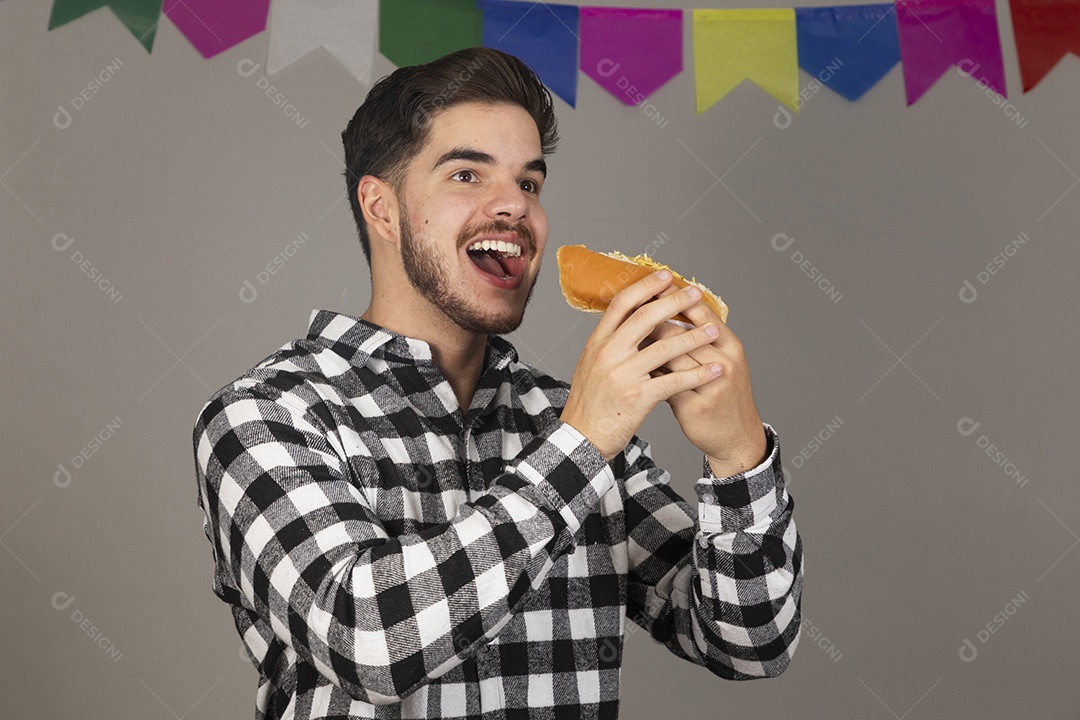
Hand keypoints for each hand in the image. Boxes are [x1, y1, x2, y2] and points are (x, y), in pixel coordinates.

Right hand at [560, 270, 724, 460]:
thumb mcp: (591, 366)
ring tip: (714, 330)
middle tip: (696, 293)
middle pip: (646, 317)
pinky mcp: (637, 397)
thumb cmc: (589, 404)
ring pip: (665, 347)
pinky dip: (698, 374)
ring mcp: (622, 374)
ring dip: (694, 337)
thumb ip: (610, 343)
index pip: (622, 304)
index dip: (645, 287)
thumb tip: (630, 320)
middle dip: (674, 302)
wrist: (581, 438)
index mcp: (597, 342)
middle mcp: (608, 353)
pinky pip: (674, 380)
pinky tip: (714, 370)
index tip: (665, 276)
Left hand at [642, 285, 766, 476]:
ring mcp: (712, 385)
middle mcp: (726, 362)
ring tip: (628, 335)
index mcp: (731, 345)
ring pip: (673, 356)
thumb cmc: (723, 393)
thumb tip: (667, 310)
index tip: (654, 284)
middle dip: (655, 318)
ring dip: (648, 345)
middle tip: (632, 306)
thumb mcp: (721, 360)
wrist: (736, 436)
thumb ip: (699, 338)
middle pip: (684, 332)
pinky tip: (635, 367)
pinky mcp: (696, 406)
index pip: (702, 312)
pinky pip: (667, 383)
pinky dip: (650, 373)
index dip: (676, 297)